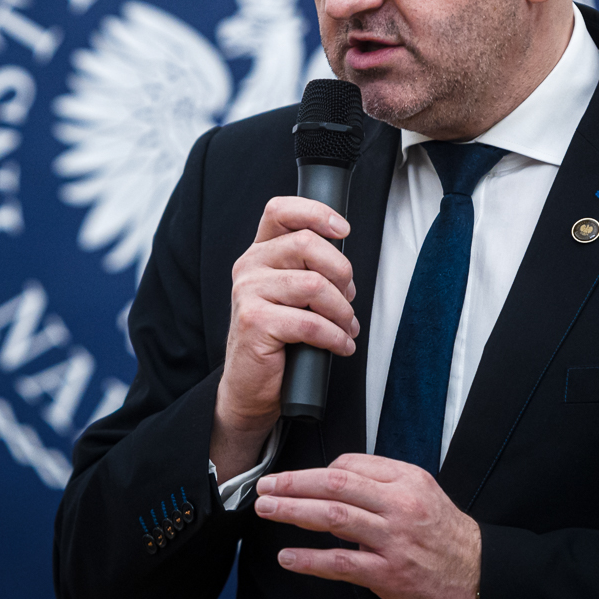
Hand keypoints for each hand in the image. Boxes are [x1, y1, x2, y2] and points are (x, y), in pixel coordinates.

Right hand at [210, 197, 357, 480]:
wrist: (251, 386)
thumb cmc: (279, 339)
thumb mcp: (293, 295)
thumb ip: (310, 269)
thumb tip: (346, 265)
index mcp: (260, 253)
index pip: (281, 211)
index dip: (316, 213)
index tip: (343, 230)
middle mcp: (249, 266)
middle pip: (306, 244)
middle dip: (341, 273)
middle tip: (349, 298)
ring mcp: (248, 293)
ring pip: (313, 285)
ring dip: (342, 311)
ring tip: (346, 327)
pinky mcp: (254, 322)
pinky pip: (310, 322)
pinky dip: (335, 336)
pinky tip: (340, 346)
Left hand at [253, 454, 480, 598]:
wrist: (481, 576)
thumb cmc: (448, 537)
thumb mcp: (423, 494)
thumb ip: (384, 484)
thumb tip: (340, 481)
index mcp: (406, 480)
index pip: (350, 465)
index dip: (315, 471)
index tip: (294, 478)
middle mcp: (399, 504)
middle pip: (335, 484)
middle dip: (293, 483)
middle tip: (266, 485)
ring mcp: (393, 539)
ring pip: (333, 517)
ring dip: (292, 511)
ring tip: (267, 509)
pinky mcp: (389, 573)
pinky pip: (341, 563)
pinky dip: (310, 560)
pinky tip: (288, 557)